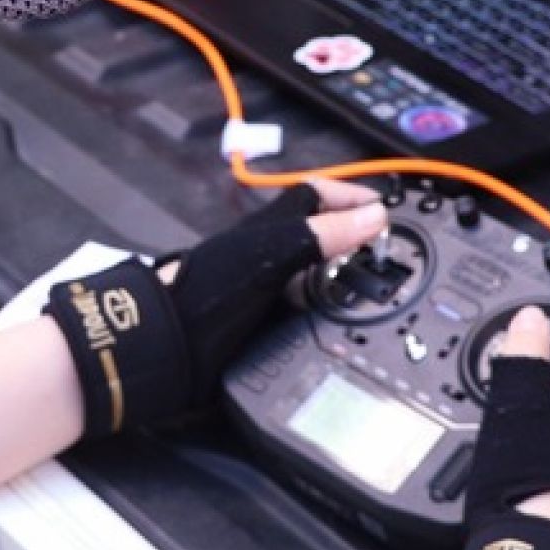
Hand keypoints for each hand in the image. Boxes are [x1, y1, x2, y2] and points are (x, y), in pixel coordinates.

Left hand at [47, 181, 386, 438]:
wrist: (162, 352)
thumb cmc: (211, 293)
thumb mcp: (269, 256)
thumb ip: (318, 234)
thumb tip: (374, 215)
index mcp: (266, 230)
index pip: (313, 198)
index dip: (349, 197)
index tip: (383, 209)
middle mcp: (264, 256)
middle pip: (315, 236)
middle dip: (350, 239)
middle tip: (387, 256)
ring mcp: (258, 291)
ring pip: (307, 275)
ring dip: (338, 280)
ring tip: (373, 294)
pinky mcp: (254, 325)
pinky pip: (296, 312)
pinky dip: (319, 316)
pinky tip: (336, 331)